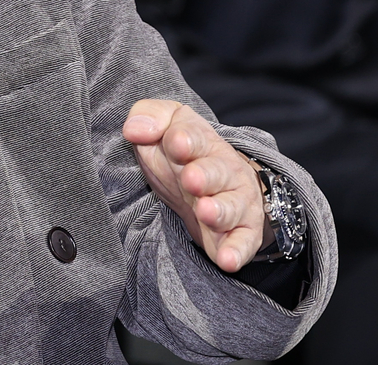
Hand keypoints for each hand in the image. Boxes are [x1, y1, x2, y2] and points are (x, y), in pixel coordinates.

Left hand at [123, 100, 271, 271]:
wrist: (209, 181)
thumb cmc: (180, 151)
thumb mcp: (163, 124)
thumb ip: (149, 117)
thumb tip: (135, 129)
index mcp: (200, 142)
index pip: (195, 136)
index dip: (186, 139)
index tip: (176, 143)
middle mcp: (221, 171)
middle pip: (217, 172)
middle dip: (205, 175)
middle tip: (191, 179)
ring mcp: (232, 202)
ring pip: (231, 207)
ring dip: (220, 211)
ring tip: (205, 212)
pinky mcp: (239, 232)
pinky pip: (242, 242)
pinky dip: (237, 251)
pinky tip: (227, 260)